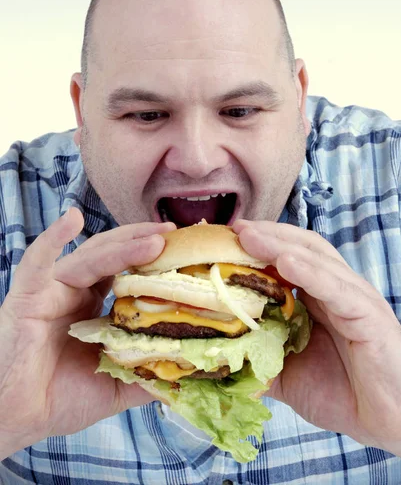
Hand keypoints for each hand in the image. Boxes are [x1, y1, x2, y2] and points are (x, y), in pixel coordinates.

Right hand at [0, 208, 175, 459]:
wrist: (14, 418)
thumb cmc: (57, 399)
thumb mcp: (115, 387)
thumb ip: (147, 376)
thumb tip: (190, 373)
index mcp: (93, 306)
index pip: (127, 271)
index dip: (154, 259)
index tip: (184, 249)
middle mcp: (75, 291)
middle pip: (113, 255)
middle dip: (144, 241)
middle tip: (175, 233)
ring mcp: (52, 289)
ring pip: (89, 257)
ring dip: (122, 245)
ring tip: (155, 238)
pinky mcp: (28, 295)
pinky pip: (38, 261)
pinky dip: (53, 238)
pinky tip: (72, 219)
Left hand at [233, 219, 400, 455]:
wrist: (390, 421)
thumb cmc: (344, 393)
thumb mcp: (287, 375)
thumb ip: (256, 360)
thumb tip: (217, 355)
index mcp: (317, 297)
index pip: (286, 257)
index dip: (257, 245)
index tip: (223, 239)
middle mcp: (335, 289)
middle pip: (299, 247)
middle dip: (265, 234)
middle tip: (233, 228)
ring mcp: (352, 297)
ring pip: (316, 259)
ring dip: (279, 244)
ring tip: (248, 235)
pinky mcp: (367, 313)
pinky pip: (336, 288)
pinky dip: (311, 273)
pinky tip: (287, 262)